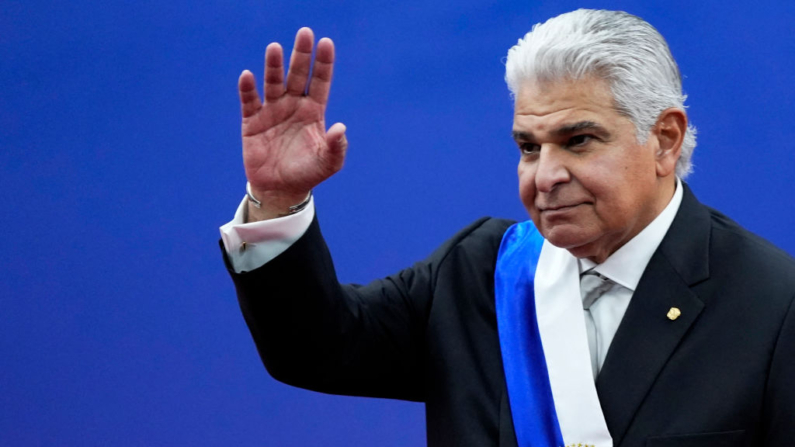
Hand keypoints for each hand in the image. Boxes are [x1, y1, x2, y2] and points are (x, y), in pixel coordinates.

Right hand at [237, 28, 346, 219]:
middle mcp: (293, 105)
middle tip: (304, 33)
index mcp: (313, 111)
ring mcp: (272, 111)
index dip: (323, 63)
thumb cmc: (308, 173)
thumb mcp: (328, 163)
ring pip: (273, 83)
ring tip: (274, 48)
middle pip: (297, 74)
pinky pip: (249, 101)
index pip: (319, 81)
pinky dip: (248, 89)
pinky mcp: (252, 122)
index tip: (326, 43)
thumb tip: (341, 128)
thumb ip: (337, 146)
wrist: (281, 189)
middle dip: (301, 54)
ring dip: (273, 66)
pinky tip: (248, 76)